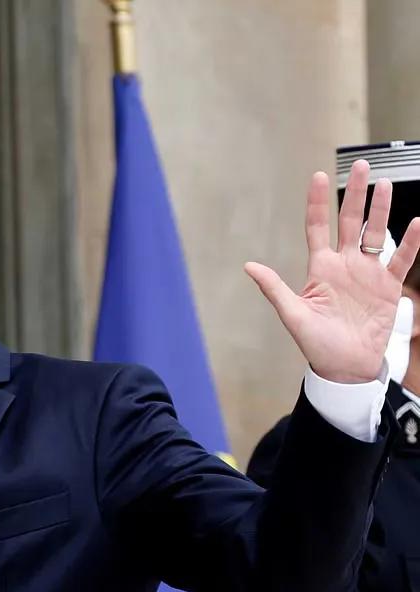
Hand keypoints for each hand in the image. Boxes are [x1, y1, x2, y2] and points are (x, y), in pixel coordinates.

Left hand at [246, 159, 419, 383]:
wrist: (344, 367)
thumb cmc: (316, 344)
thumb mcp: (293, 314)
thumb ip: (274, 288)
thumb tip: (249, 266)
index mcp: (320, 268)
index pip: (318, 227)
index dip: (318, 202)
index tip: (319, 176)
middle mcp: (344, 265)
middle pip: (349, 221)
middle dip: (355, 194)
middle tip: (361, 165)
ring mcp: (367, 273)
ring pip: (375, 233)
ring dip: (380, 209)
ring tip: (384, 183)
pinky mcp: (387, 287)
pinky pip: (401, 259)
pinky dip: (410, 242)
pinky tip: (417, 222)